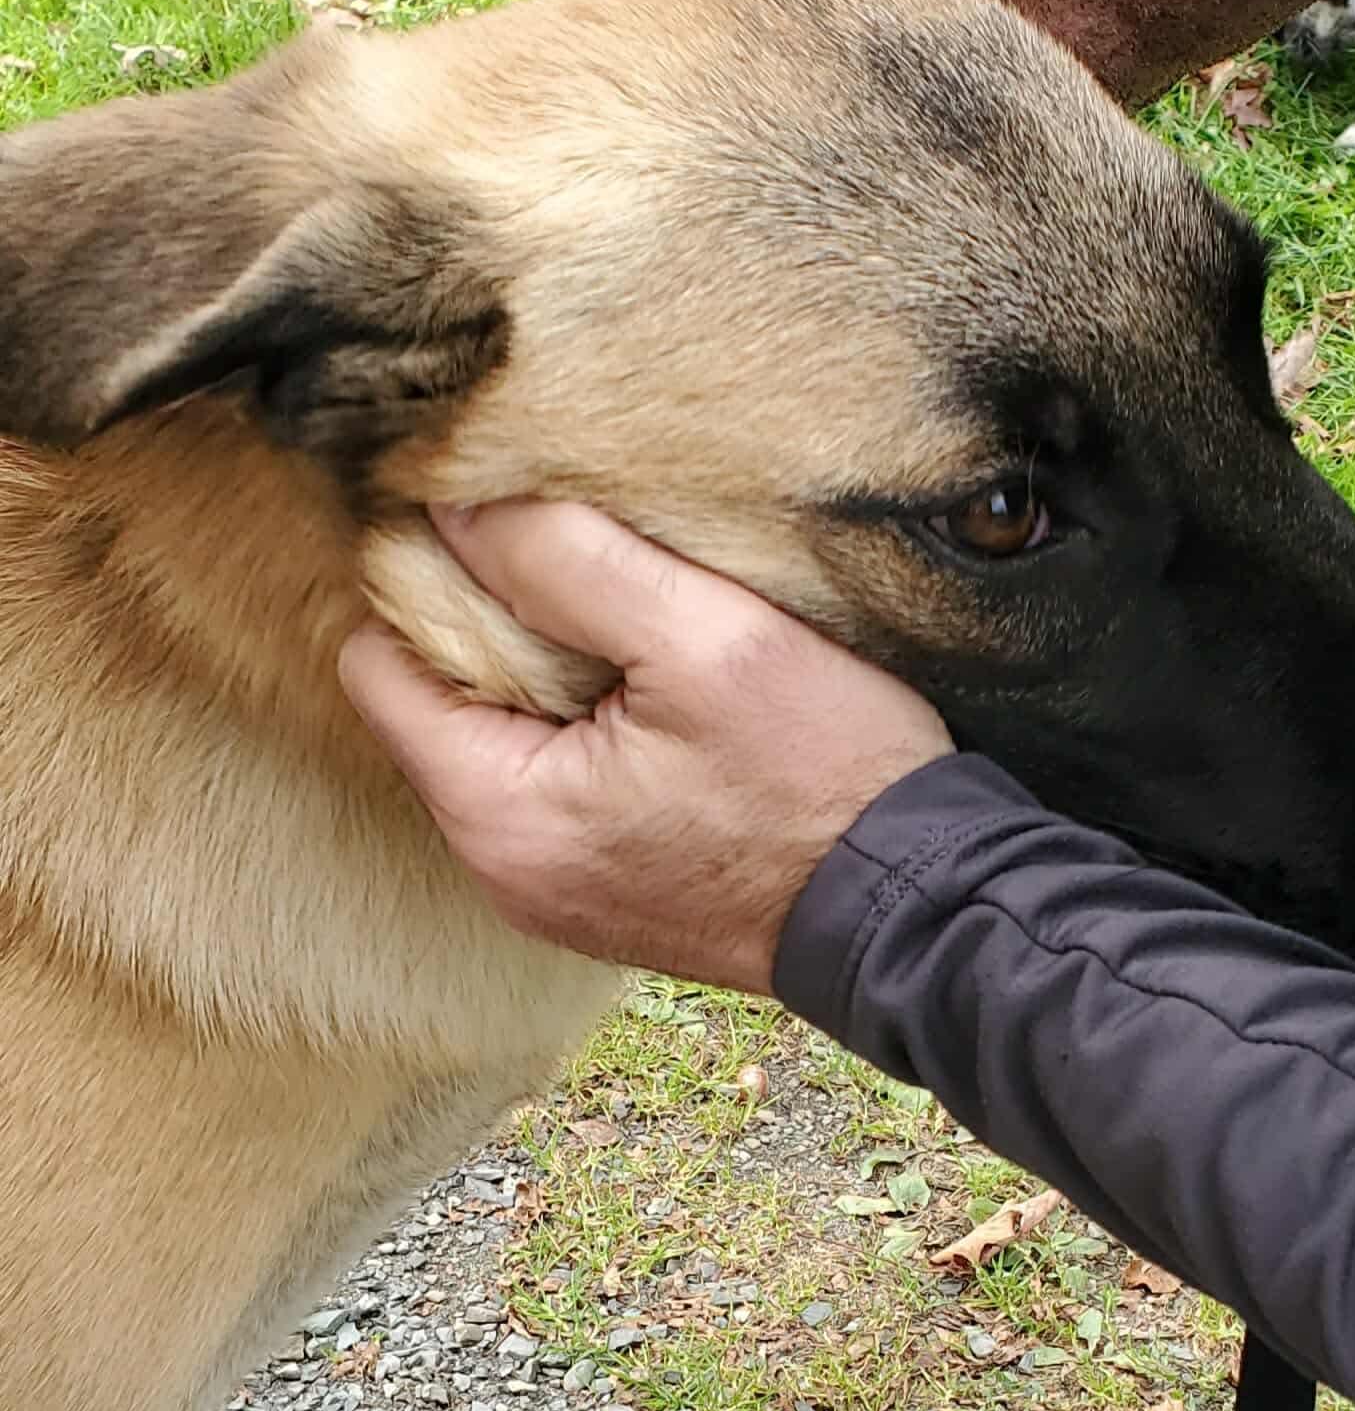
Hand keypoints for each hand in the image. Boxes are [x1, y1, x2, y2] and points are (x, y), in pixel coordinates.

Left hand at [337, 503, 952, 990]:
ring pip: (500, 744)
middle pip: (435, 706)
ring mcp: (555, 892)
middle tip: (595, 582)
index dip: (430, 579)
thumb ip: (567, 561)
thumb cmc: (825, 775)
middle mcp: (503, 870)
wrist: (920, 907)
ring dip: (549, 679)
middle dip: (494, 629)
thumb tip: (456, 504)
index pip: (377, 664)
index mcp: (498, 813)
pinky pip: (556, 787)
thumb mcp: (705, 638)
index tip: (515, 538)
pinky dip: (590, 732)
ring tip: (643, 642)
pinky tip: (667, 705)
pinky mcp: (608, 892)